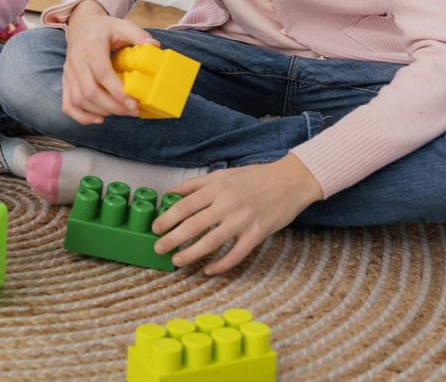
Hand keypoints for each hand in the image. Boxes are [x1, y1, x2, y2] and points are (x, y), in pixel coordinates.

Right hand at [62, 0, 159, 124]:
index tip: (134, 102)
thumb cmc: (104, 27)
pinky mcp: (66, 80)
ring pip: (79, 99)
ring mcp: (69, 72)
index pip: (102, 73)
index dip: (118, 91)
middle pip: (90, 91)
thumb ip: (138, 35)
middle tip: (132, 111)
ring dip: (101, 111)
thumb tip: (155, 46)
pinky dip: (81, 116)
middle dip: (112, 106)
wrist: (80, 24)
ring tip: (121, 112)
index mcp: (91, 47)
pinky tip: (99, 119)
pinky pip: (68, 104)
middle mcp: (76, 61)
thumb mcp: (122, 25)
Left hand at [152, 154, 323, 274]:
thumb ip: (196, 184)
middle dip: (172, 239)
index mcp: (217, 187)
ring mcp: (242, 220)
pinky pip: (235, 255)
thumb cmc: (254, 177)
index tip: (156, 227)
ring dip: (190, 254)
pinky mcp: (257, 234)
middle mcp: (227, 203)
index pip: (185, 205)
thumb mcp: (222, 175)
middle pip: (193, 225)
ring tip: (176, 261)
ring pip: (211, 242)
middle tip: (158, 248)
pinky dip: (220, 265)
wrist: (289, 181)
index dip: (168, 218)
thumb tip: (171, 193)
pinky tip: (208, 270)